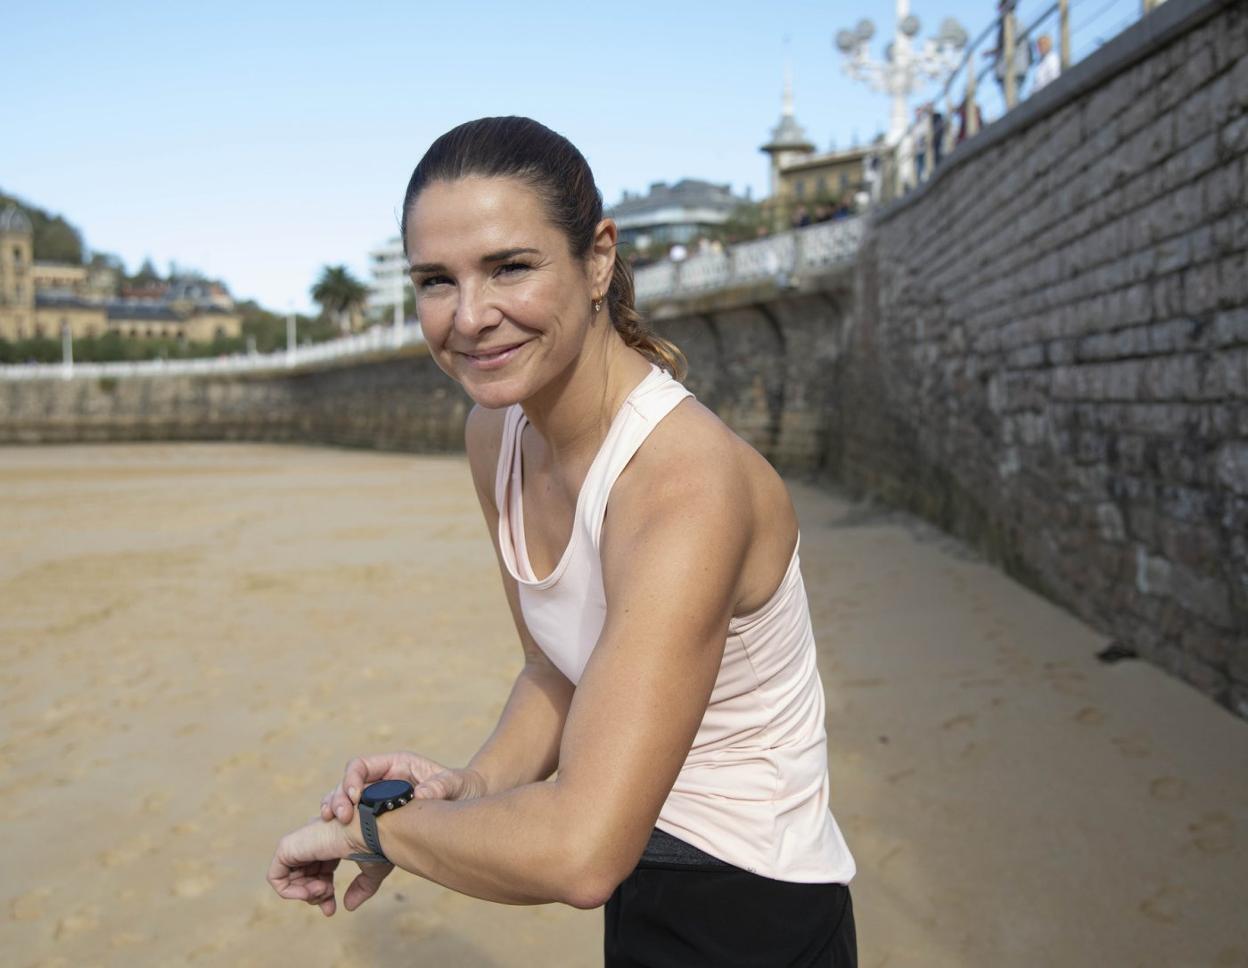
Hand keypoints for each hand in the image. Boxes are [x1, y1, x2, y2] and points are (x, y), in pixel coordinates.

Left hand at [267, 817, 392, 916]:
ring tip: (322, 890)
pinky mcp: (287, 847)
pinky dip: (288, 891)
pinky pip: (275, 877)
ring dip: (305, 894)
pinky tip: (309, 891)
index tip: (331, 910)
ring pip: (290, 879)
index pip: (319, 873)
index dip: (323, 895)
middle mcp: (314, 841)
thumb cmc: (377, 845)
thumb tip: (348, 906)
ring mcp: (300, 843)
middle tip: (327, 900)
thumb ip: (360, 889)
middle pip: (304, 878)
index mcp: (332, 844)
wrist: (371, 831)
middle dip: (314, 896)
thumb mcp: (371, 872)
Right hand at [320, 751, 486, 824]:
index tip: (354, 797)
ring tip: (334, 826)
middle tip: (340, 817)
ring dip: (335, 813)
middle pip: (347, 785)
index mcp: (396, 765)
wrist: (470, 804)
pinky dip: (343, 832)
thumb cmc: (464, 788)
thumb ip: (440, 786)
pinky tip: (341, 842)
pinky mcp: (380, 821)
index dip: (352, 779)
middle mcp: (382, 781)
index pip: (361, 766)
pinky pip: (354, 824)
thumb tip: (422, 795)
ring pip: (344, 804)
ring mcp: (378, 801)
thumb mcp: (456, 784)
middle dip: (338, 799)